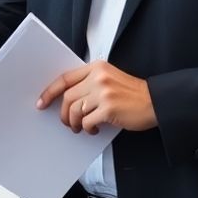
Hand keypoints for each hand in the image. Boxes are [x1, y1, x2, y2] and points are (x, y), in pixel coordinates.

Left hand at [36, 60, 156, 133]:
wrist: (155, 102)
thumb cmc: (133, 93)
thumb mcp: (110, 78)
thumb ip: (90, 83)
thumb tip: (67, 99)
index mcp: (97, 67)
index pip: (65, 78)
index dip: (50, 91)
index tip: (42, 101)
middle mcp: (98, 77)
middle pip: (67, 97)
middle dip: (63, 114)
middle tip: (66, 122)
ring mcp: (103, 92)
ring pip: (74, 110)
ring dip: (74, 123)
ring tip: (80, 128)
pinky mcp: (109, 108)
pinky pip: (86, 121)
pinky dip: (87, 128)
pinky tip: (94, 130)